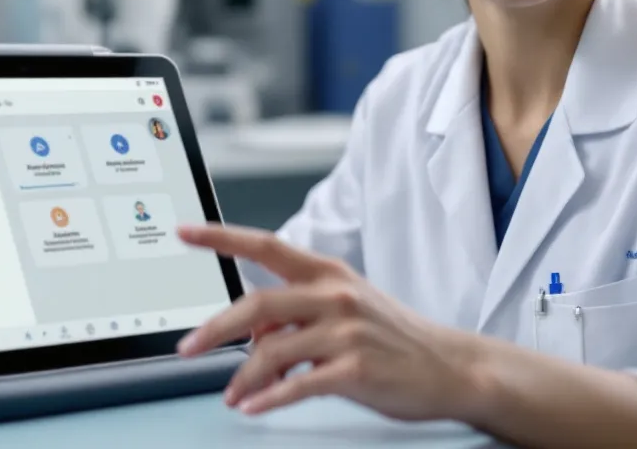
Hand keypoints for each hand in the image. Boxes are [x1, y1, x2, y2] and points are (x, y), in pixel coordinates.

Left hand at [175, 223, 493, 421]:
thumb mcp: (346, 309)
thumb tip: (250, 335)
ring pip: (272, 350)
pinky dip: (269, 399)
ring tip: (232, 394)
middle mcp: (335, 295)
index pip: (266, 245)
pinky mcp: (356, 369)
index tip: (184, 230)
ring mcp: (346, 332)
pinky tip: (254, 407)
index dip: (221, 236)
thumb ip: (297, 314)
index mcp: (328, 273)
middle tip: (187, 348)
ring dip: (242, 377)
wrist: (452, 366)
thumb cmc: (395, 337)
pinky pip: (299, 385)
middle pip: (257, 305)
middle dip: (214, 329)